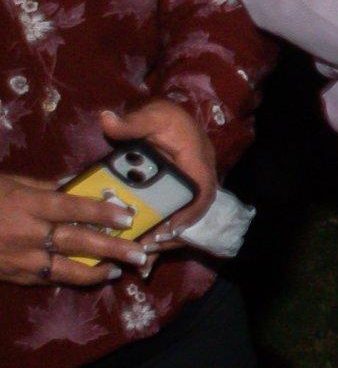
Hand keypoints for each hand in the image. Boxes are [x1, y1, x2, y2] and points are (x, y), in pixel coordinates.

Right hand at [0, 173, 143, 285]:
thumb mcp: (8, 184)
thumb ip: (44, 186)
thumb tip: (77, 182)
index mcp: (26, 204)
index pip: (70, 207)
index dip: (101, 213)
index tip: (128, 218)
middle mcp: (26, 234)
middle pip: (75, 241)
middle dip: (111, 249)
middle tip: (139, 254)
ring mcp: (20, 259)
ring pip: (64, 270)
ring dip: (95, 272)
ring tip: (117, 271)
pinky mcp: (14, 277)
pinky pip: (48, 280)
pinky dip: (70, 279)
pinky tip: (86, 277)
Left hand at [94, 99, 218, 243]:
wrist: (170, 118)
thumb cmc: (164, 118)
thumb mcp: (150, 116)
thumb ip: (131, 122)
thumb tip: (107, 120)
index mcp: (196, 161)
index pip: (201, 191)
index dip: (189, 214)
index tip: (169, 230)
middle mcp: (198, 178)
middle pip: (193, 212)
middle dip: (173, 232)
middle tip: (150, 247)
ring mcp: (188, 188)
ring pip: (184, 217)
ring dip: (167, 235)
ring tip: (145, 251)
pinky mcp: (177, 194)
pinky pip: (175, 215)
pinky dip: (163, 231)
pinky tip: (148, 245)